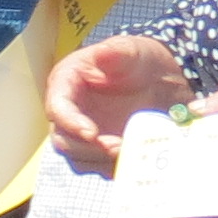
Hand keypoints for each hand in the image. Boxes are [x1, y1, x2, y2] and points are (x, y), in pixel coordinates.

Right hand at [48, 34, 187, 176]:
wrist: (160, 78)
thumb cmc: (138, 60)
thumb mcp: (130, 50)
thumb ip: (116, 51)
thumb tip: (102, 53)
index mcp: (66, 85)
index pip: (57, 108)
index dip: (70, 123)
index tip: (92, 133)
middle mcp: (69, 113)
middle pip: (63, 139)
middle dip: (88, 148)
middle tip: (117, 147)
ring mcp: (84, 133)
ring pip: (79, 158)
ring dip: (101, 161)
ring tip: (130, 153)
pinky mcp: (101, 148)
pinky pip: (100, 166)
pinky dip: (115, 167)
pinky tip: (136, 160)